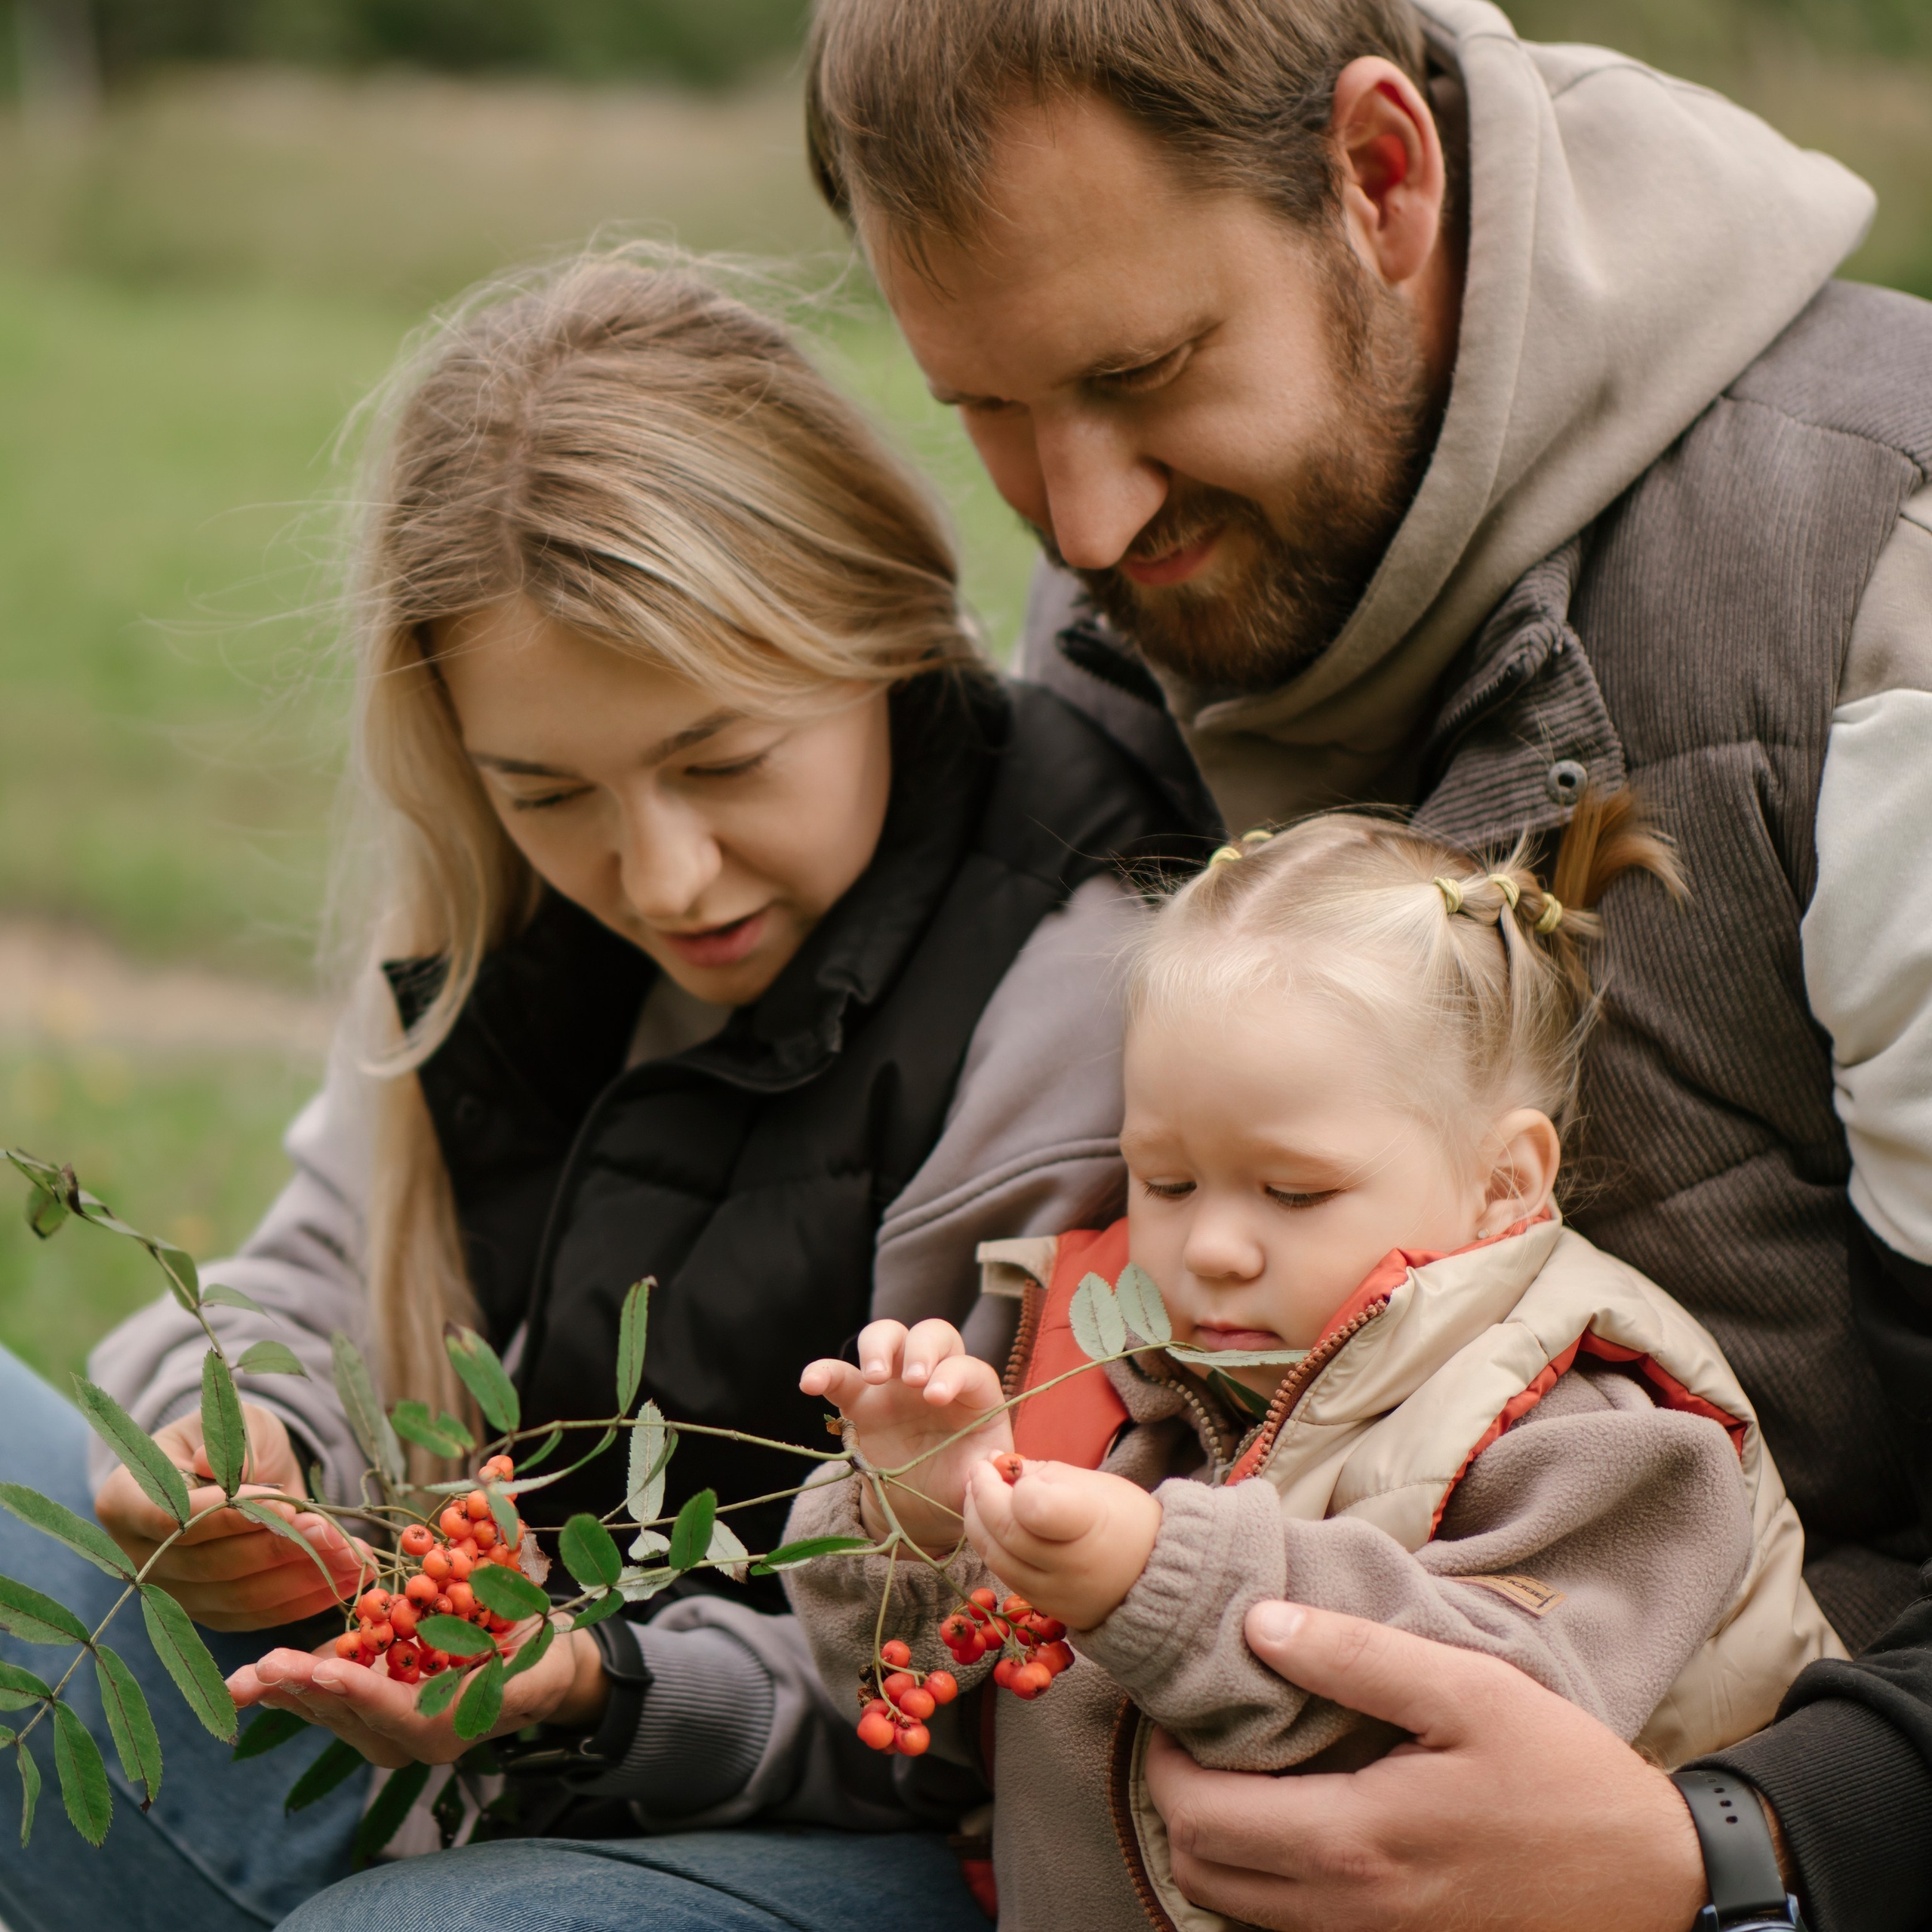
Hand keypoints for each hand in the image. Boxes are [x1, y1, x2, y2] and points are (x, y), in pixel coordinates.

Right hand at [95, 1402, 370, 1629]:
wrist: (239, 1470)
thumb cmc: (230, 1437)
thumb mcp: (233, 1421)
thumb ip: (231, 1443)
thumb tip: (218, 1466)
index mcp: (125, 1500)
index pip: (172, 1517)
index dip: (229, 1515)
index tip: (284, 1501)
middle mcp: (140, 1557)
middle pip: (214, 1563)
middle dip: (282, 1547)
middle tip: (336, 1532)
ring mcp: (174, 1593)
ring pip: (241, 1596)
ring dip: (304, 1578)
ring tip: (355, 1557)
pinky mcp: (212, 1614)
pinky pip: (260, 1615)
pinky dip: (307, 1599)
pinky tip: (347, 1580)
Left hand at [227, 1619, 607, 1768]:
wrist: (546, 1671)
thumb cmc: (545, 1659)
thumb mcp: (538, 1660)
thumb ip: (510, 1661)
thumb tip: (498, 1645)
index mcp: (450, 1726)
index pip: (397, 1710)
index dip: (361, 1689)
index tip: (324, 1669)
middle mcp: (411, 1738)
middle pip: (350, 1713)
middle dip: (303, 1687)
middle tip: (262, 1667)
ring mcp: (390, 1726)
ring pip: (331, 1710)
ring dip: (288, 1689)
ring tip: (244, 1677)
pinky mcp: (379, 1706)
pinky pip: (332, 1699)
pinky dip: (300, 1683)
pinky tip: (263, 1674)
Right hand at [799, 1319, 1009, 1550]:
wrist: (923, 1506)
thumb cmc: (958, 1483)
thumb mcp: (978, 1480)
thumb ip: (986, 1471)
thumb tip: (993, 1467)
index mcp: (973, 1394)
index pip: (968, 1368)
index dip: (953, 1375)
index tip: (936, 1397)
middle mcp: (935, 1376)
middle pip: (931, 1334)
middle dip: (921, 1349)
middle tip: (912, 1380)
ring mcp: (896, 1384)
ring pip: (888, 1335)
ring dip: (879, 1346)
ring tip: (874, 1377)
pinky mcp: (860, 1401)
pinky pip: (839, 1376)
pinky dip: (823, 1372)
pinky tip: (809, 1382)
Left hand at [963, 1458, 1159, 1630]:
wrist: (1155, 1575)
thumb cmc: (1126, 1518)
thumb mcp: (1094, 1484)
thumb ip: (1044, 1474)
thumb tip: (997, 1466)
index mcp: (1089, 1523)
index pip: (1034, 1508)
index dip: (1012, 1486)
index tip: (1005, 1466)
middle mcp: (1070, 1564)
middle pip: (1007, 1531)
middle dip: (981, 1496)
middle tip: (977, 1470)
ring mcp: (1057, 1592)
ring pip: (997, 1558)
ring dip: (977, 1521)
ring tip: (976, 1494)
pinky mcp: (1047, 1608)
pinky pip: (1006, 1575)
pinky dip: (991, 1546)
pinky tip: (990, 1524)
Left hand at [1144, 1600, 1710, 1931]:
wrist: (1657, 1886)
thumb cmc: (1565, 1779)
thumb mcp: (1468, 1690)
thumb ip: (1355, 1657)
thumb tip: (1258, 1625)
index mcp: (1353, 1843)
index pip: (1198, 1815)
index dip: (1163, 1760)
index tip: (1177, 1710)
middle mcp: (1346, 1913)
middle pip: (1198, 1873)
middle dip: (1176, 1800)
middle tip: (1198, 1737)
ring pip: (1234, 1911)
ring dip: (1214, 1843)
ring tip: (1241, 1770)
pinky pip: (1286, 1928)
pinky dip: (1261, 1879)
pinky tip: (1293, 1817)